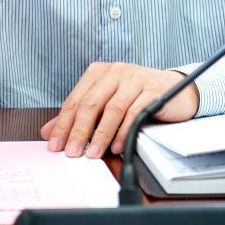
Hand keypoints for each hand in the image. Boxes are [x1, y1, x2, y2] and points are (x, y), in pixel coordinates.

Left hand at [40, 62, 198, 158]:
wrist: (175, 89)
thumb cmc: (136, 95)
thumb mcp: (105, 102)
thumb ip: (79, 116)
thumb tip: (48, 131)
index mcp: (98, 72)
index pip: (75, 100)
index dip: (63, 124)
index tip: (55, 146)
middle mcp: (115, 71)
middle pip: (91, 104)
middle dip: (79, 131)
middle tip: (72, 153)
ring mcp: (134, 78)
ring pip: (112, 109)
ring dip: (101, 135)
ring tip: (93, 154)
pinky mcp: (152, 89)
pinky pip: (134, 112)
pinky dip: (124, 131)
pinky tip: (118, 146)